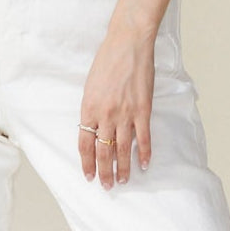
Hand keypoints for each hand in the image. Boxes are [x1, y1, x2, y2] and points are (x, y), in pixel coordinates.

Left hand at [78, 28, 154, 187]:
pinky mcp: (143, 110)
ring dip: (122, 168)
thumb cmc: (107, 60)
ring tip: (122, 181)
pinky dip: (144, 153)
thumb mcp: (91, 86)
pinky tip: (144, 165)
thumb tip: (95, 127)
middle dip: (104, 172)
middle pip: (102, 151)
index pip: (84, 144)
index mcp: (88, 108)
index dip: (86, 163)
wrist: (128, 44)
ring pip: (122, 149)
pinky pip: (143, 138)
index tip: (89, 175)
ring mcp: (125, 114)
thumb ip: (92, 108)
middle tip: (106, 186)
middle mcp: (105, 115)